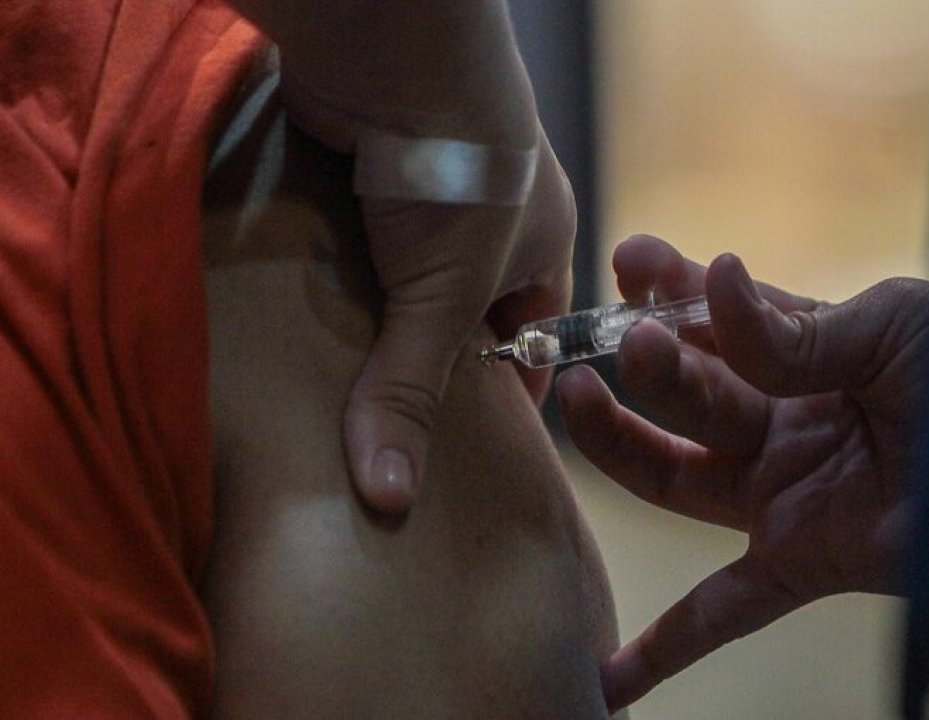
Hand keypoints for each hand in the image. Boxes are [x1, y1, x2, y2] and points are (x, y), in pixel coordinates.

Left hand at [231, 0, 575, 512]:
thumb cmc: (458, 168)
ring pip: (401, 283)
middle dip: (427, 367)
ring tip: (339, 392)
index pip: (532, 342)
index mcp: (545, 244)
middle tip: (389, 434)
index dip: (504, 397)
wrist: (387, 43)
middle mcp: (492, 222)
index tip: (465, 458)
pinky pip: (355, 248)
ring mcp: (427, 195)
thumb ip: (412, 390)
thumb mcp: (442, 294)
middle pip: (459, 317)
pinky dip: (334, 281)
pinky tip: (306, 323)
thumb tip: (391, 498)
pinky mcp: (366, 175)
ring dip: (373, 324)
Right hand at [556, 235, 928, 710]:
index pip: (718, 320)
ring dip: (622, 443)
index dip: (669, 288)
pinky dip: (668, 646)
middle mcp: (786, 422)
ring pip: (678, 475)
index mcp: (809, 354)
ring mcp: (787, 492)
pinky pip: (726, 608)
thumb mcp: (891, 324)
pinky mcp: (805, 559)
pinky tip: (609, 677)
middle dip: (648, 362)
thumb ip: (794, 329)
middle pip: (688, 395)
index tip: (629, 258)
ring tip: (579, 399)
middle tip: (622, 337)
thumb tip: (719, 279)